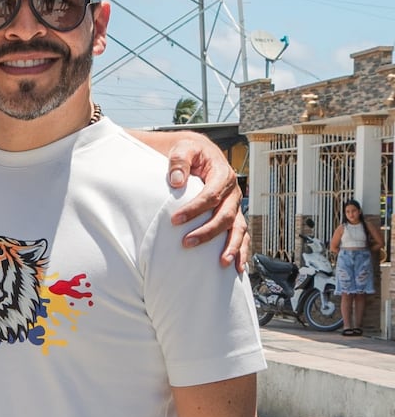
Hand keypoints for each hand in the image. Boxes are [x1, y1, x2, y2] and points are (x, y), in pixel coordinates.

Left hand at [162, 131, 246, 270]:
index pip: (210, 195)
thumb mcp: (183, 149)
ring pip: (238, 228)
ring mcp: (235, 205)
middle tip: (187, 243)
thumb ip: (179, 162)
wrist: (200, 153)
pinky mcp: (233, 215)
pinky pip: (242, 234)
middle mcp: (232, 192)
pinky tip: (239, 267)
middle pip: (225, 215)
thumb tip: (177, 181)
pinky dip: (242, 250)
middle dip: (207, 231)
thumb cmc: (190, 152)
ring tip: (222, 263)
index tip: (174, 220)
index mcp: (222, 174)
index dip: (194, 209)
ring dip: (231, 246)